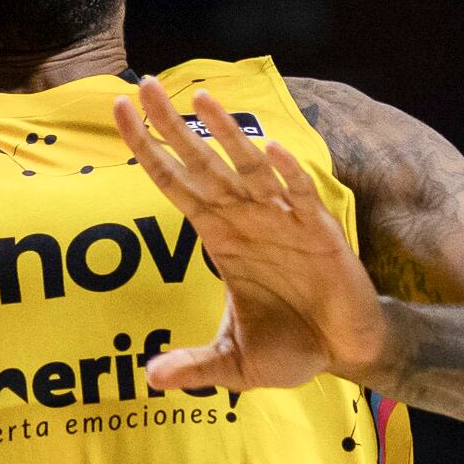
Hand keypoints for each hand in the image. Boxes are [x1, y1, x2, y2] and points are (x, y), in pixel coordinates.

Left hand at [114, 76, 391, 393]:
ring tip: (200, 100)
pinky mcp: (320, 232)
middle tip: (145, 84)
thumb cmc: (289, 347)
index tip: (118, 111)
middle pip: (201, 162)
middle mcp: (245, 219)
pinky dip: (288, 174)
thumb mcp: (233, 364)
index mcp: (219, 236)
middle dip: (173, 125)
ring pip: (248, 168)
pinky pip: (301, 196)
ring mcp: (282, 221)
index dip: (147, 148)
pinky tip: (272, 150)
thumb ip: (194, 365)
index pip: (173, 183)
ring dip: (225, 134)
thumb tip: (150, 379)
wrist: (345, 351)